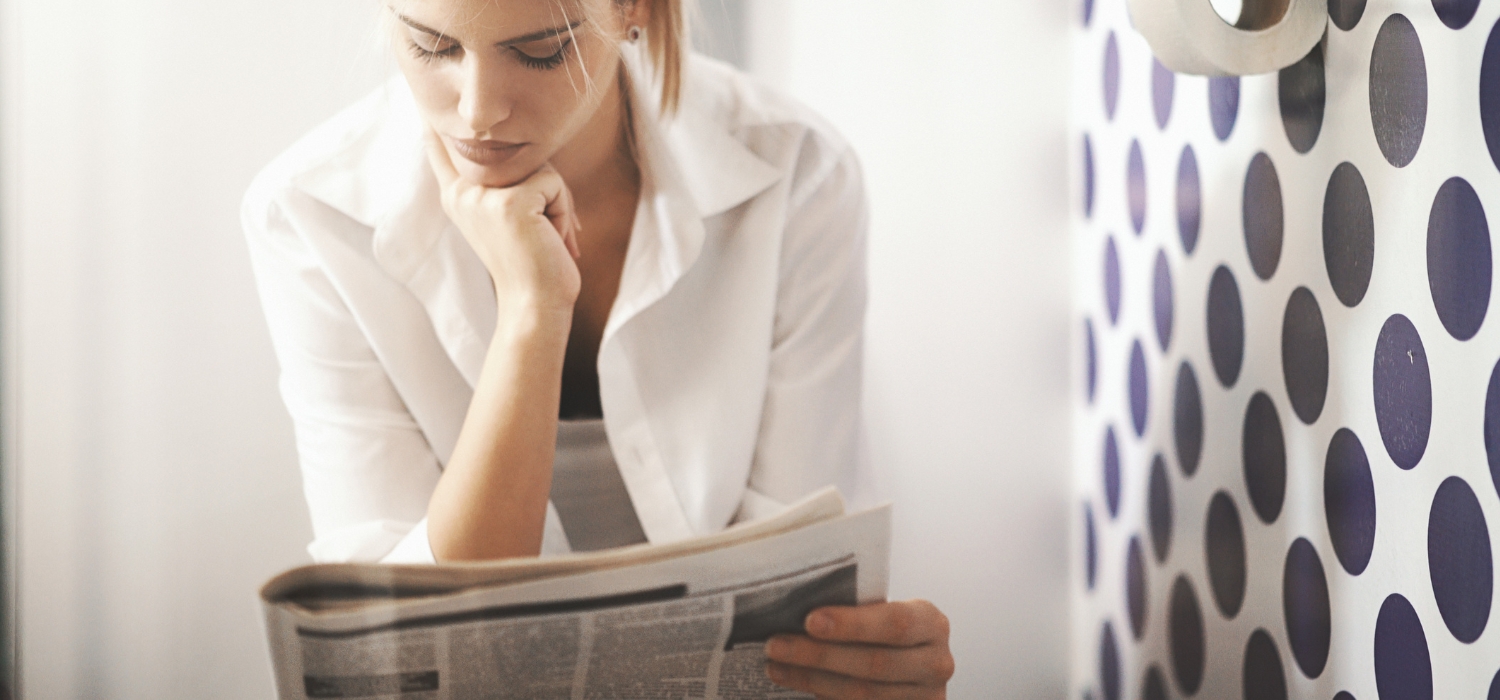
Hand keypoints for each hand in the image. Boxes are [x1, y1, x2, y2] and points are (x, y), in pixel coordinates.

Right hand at [423, 128, 583, 315]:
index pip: (441, 151)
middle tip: (548, 233)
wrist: (535, 305)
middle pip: (518, 156)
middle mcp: (463, 193)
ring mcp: (484, 196)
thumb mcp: (507, 219)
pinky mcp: (511, 202)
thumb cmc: (532, 265)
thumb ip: (503, 187)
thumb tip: (523, 150)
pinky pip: (555, 185)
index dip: (434, 127)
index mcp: (457, 197)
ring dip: (558, 205)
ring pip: (541, 170)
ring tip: (548, 238)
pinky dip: (564, 213)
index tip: (421, 107)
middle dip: (546, 191)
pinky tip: (553, 239)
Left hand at [765, 599, 953, 698]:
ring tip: (777, 667)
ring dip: (812, 680)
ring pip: (863, 694)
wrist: (912, 664)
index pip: (894, 623)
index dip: (852, 624)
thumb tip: (796, 608)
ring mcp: (926, 697)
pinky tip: (800, 684)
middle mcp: (937, 663)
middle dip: (819, 655)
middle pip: (874, 663)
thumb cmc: (887, 631)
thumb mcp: (884, 613)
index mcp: (932, 623)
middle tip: (776, 646)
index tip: (809, 620)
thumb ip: (858, 610)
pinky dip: (826, 697)